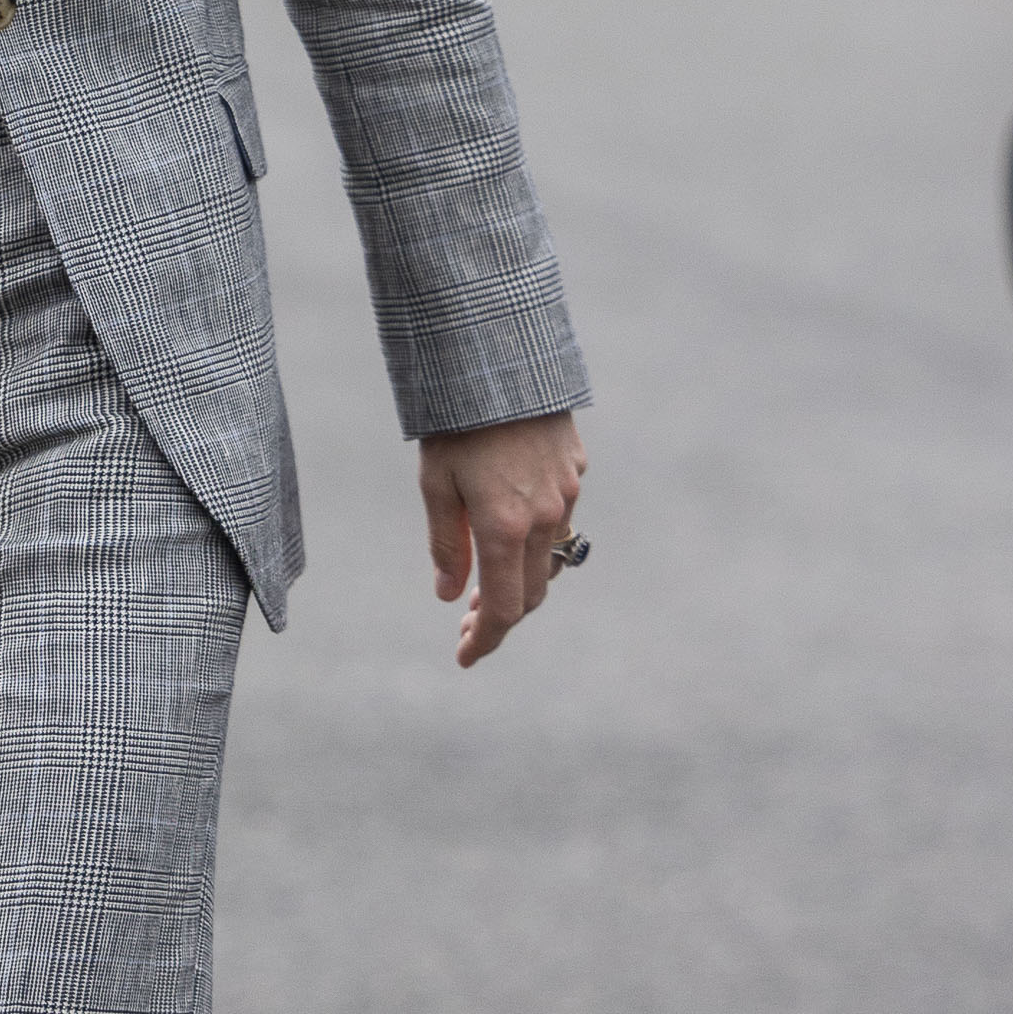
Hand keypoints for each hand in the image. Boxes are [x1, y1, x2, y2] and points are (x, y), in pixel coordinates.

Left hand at [419, 411, 586, 668]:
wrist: (500, 356)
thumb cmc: (456, 420)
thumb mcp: (436, 483)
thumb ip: (446, 544)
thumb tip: (448, 595)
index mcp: (505, 527)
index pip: (503, 609)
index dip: (485, 640)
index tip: (464, 657)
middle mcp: (545, 517)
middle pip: (531, 593)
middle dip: (499, 617)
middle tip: (466, 624)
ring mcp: (567, 493)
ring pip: (550, 559)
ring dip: (521, 581)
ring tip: (485, 585)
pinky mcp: (576, 469)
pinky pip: (560, 519)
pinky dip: (536, 540)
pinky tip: (511, 530)